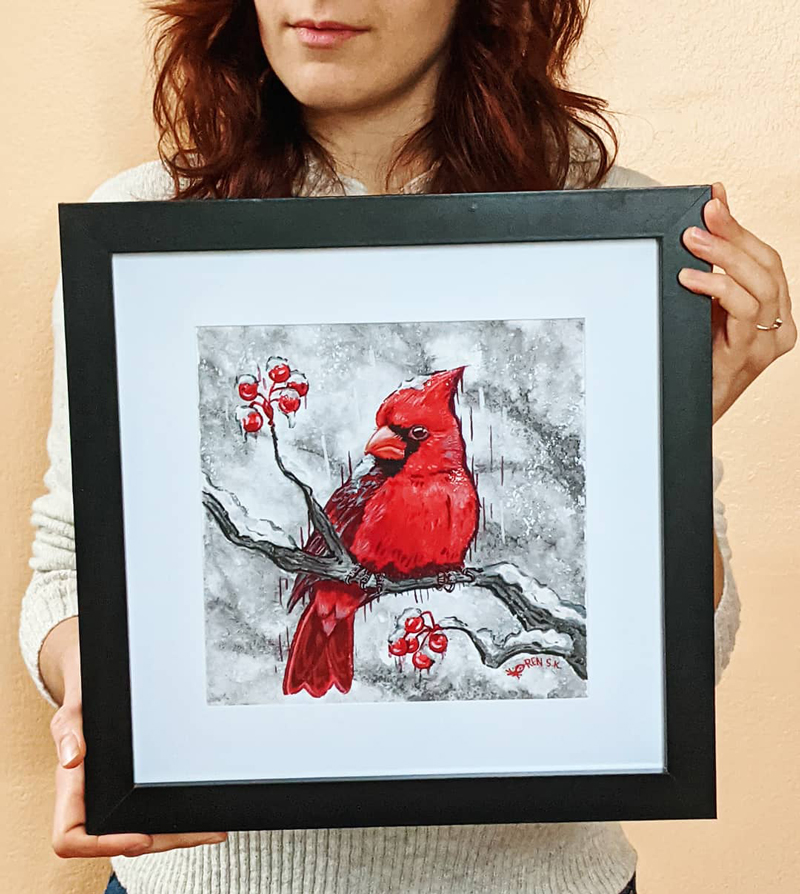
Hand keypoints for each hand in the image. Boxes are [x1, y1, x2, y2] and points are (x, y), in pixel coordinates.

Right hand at [43, 618, 227, 857]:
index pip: (71, 837)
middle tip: (201, 833)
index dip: (104, 845)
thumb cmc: (84, 699)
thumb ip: (68, 731)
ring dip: (177, 834)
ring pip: (140, 830)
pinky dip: (176, 817)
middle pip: (120, 840)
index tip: (140, 836)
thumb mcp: (75, 708)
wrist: (95, 683)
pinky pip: (150, 812)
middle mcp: (92, 798)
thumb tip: (72, 759)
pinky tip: (203, 814)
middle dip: (162, 841)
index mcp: (72, 788)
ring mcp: (112, 795)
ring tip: (213, 829)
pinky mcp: (132, 786)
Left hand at [678, 182, 795, 423]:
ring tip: (692, 241)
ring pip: (760, 285)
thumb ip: (712, 268)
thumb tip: (708, 217)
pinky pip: (741, 312)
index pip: (766, 259)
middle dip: (734, 234)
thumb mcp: (706, 309)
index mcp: (775, 312)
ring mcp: (768, 343)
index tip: (714, 200)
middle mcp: (779, 326)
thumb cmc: (698, 362)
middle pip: (767, 266)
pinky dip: (716, 288)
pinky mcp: (748, 355)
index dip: (741, 227)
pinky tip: (690, 277)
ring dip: (724, 257)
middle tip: (702, 216)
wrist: (690, 412)